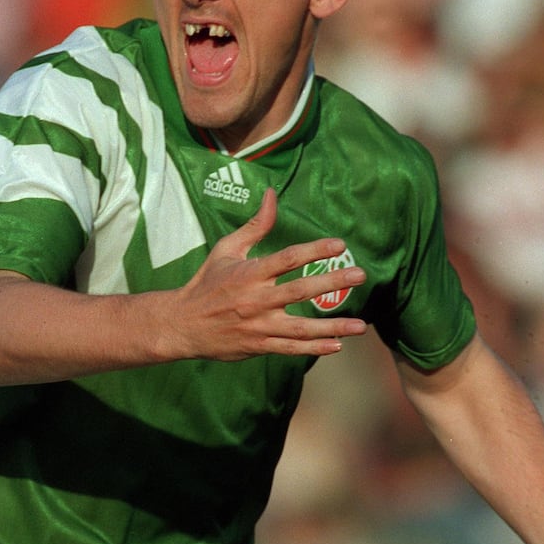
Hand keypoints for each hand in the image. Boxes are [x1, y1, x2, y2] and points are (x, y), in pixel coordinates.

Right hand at [173, 187, 366, 360]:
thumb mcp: (227, 249)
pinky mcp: (258, 346)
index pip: (287, 259)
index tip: (340, 245)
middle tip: (360, 275)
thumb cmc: (207, 283)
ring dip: (333, 327)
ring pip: (301, 328)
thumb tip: (272, 194)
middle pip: (300, 291)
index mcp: (249, 273)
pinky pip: (290, 349)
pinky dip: (314, 348)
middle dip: (332, 282)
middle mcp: (256, 300)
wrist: (182, 324)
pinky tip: (337, 345)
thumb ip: (255, 225)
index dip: (315, 250)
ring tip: (361, 325)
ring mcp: (258, 325)